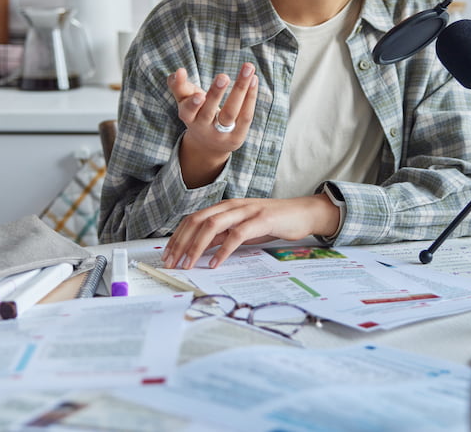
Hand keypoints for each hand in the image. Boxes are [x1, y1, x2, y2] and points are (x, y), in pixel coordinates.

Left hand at [163, 194, 340, 269]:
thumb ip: (223, 235)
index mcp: (225, 207)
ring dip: (196, 246)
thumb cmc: (272, 222)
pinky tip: (216, 263)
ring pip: (212, 225)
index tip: (168, 255)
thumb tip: (200, 248)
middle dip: (181, 243)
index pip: (193, 219)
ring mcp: (246, 211)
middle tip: (172, 262)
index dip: (177, 237)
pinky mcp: (261, 220)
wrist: (302, 213)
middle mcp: (232, 206)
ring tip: (188, 264)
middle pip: (197, 221)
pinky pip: (237, 235)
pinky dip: (223, 250)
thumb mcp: (242, 228)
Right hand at [168, 63, 257, 186]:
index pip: (188, 111)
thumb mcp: (185, 101)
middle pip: (209, 112)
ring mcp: (222, 133)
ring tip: (248, 69)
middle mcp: (204, 127)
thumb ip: (179, 86)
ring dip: (240, 90)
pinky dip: (250, 96)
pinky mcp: (237, 135)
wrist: (209, 145)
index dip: (192, 102)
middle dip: (215, 94)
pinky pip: (245, 114)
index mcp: (188, 118)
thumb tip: (178, 71)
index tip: (198, 92)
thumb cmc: (197, 114)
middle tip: (223, 76)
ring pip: (230, 112)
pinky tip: (254, 79)